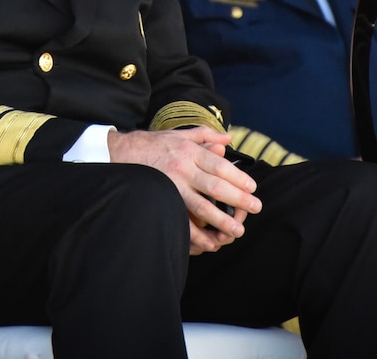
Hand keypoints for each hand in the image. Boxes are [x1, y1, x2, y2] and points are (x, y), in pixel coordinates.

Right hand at [106, 127, 260, 253]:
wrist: (121, 153)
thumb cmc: (154, 144)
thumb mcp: (180, 134)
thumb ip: (205, 136)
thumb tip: (228, 139)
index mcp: (190, 151)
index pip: (220, 165)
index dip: (238, 177)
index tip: (252, 188)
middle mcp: (183, 168)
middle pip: (216, 186)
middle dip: (239, 199)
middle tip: (256, 208)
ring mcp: (172, 186)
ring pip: (202, 206)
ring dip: (222, 220)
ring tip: (238, 230)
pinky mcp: (162, 200)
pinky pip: (182, 220)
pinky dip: (196, 234)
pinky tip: (210, 242)